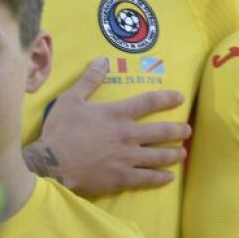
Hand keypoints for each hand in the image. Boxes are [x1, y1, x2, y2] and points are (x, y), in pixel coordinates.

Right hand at [24, 57, 191, 195]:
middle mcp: (129, 135)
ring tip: (183, 153)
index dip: (167, 99)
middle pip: (162, 131)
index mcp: (118, 114)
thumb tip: (103, 59)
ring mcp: (128, 158)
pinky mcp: (122, 178)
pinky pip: (147, 178)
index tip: (180, 98)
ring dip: (174, 154)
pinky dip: (161, 177)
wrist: (51, 163)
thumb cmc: (61, 130)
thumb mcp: (71, 99)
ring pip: (159, 156)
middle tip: (188, 131)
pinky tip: (169, 177)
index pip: (150, 102)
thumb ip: (90, 79)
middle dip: (178, 130)